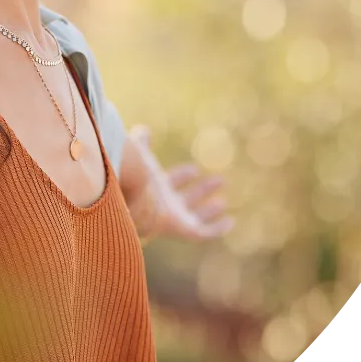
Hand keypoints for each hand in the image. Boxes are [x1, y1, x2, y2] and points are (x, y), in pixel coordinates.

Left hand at [130, 125, 233, 242]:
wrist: (131, 195)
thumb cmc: (133, 173)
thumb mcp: (139, 153)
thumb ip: (141, 142)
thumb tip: (143, 129)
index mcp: (153, 187)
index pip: (171, 181)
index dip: (183, 175)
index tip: (195, 169)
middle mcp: (164, 204)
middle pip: (185, 199)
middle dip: (201, 190)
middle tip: (220, 181)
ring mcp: (174, 218)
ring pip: (195, 216)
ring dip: (209, 210)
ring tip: (223, 202)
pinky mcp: (183, 229)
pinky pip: (204, 233)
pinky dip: (217, 229)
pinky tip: (229, 222)